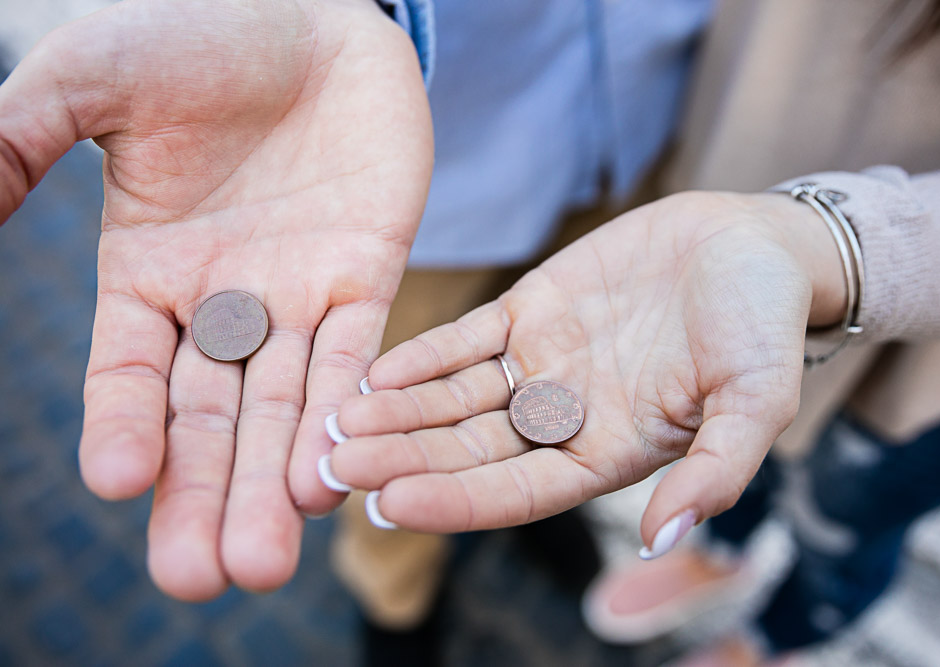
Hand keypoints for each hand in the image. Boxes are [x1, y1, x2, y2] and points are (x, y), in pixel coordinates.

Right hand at [0, 0, 431, 598]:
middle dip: (207, 497)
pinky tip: (335, 474)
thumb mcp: (90, 84)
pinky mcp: (367, 272)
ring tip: (268, 563)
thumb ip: (17, 145)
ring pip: (286, 405)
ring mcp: (299, 293)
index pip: (131, 374)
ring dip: (277, 483)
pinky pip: (358, 353)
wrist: (311, 8)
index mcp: (151, 272)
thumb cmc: (197, 31)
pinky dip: (346, 409)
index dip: (123, 429)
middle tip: (206, 581)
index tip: (114, 486)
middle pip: (212, 418)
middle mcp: (226, 300)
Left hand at [325, 192, 844, 551]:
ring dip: (397, 410)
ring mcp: (542, 363)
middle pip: (468, 449)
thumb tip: (670, 539)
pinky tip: (377, 366)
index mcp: (606, 454)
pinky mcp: (532, 308)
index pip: (517, 492)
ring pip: (455, 397)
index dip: (456, 501)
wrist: (754, 245)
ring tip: (336, 418)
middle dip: (403, 458)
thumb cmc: (764, 329)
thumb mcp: (758, 401)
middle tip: (332, 463)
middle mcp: (563, 417)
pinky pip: (468, 337)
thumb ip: (716, 469)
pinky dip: (425, 353)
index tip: (392, 504)